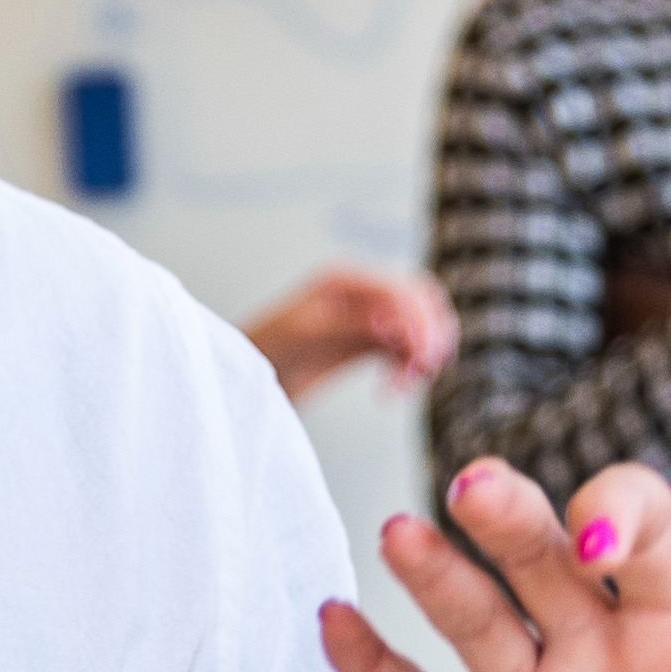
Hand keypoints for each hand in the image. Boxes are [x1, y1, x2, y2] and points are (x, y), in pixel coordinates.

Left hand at [242, 265, 460, 400]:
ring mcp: (366, 319)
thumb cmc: (262, 351)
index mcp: (345, 281)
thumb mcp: (305, 335)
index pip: (402, 292)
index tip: (423, 359)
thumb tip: (394, 323)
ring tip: (404, 386)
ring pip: (419, 327)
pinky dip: (409, 369)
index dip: (420, 323)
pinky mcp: (367, 345)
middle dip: (429, 336)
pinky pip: (405, 350)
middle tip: (421, 372)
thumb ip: (351, 325)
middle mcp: (361, 294)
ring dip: (423, 355)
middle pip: (422, 302)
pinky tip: (394, 390)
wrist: (241, 379)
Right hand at [319, 459, 670, 671]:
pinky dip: (373, 668)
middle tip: (477, 491)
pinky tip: (337, 620)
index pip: (640, 526)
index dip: (611, 514)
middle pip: (539, 553)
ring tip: (402, 534)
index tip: (597, 547)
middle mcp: (605, 655)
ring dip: (434, 572)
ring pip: (472, 619)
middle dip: (508, 516)